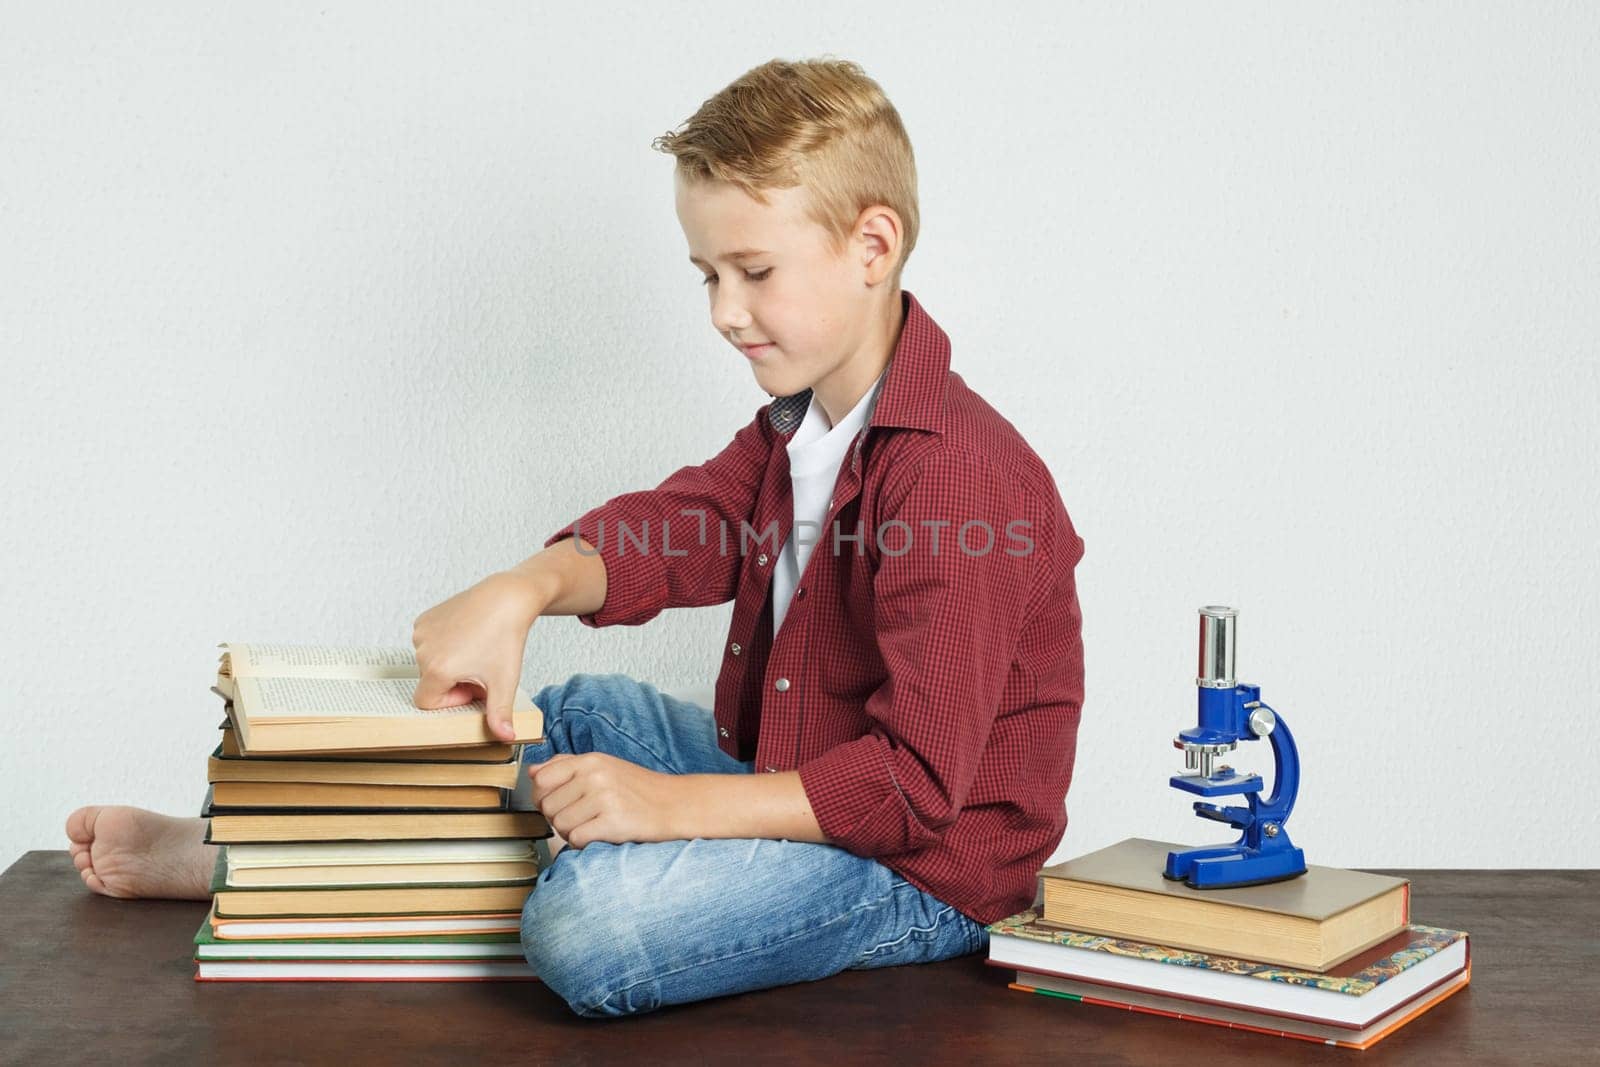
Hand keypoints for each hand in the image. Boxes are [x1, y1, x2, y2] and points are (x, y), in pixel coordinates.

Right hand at [411, 570, 545, 740]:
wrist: (507, 597)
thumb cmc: (506, 637)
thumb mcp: (504, 681)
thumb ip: (500, 714)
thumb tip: (507, 738)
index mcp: (436, 670)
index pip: (428, 703)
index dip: (452, 700)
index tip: (474, 687)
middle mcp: (422, 651)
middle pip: (430, 683)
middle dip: (454, 682)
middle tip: (480, 669)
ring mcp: (421, 632)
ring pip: (429, 664)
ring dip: (449, 664)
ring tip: (475, 650)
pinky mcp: (424, 619)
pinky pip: (428, 644)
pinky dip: (444, 646)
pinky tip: (466, 636)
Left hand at [526, 752, 685, 847]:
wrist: (675, 804)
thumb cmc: (637, 788)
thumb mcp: (603, 766)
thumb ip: (566, 766)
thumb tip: (532, 772)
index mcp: (590, 760)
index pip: (541, 780)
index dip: (545, 797)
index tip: (560, 802)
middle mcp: (595, 776)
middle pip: (548, 807)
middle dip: (560, 817)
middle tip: (584, 817)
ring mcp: (604, 798)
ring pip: (560, 825)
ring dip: (572, 832)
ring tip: (594, 825)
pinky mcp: (613, 822)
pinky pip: (576, 839)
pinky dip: (584, 843)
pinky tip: (600, 835)